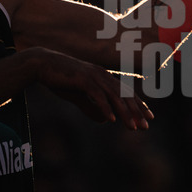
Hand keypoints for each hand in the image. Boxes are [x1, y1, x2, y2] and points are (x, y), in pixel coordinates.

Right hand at [29, 48, 152, 129]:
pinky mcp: (83, 79)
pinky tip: (111, 119)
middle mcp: (103, 75)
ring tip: (132, 127)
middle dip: (137, 112)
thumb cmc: (61, 80)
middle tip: (146, 126)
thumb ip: (92, 108)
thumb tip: (105, 121)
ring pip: (115, 96)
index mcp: (104, 77)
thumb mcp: (79, 97)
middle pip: (125, 95)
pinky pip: (98, 96)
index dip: (139, 105)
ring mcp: (94, 76)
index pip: (126, 93)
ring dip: (125, 113)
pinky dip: (105, 108)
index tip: (148, 118)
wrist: (43, 64)